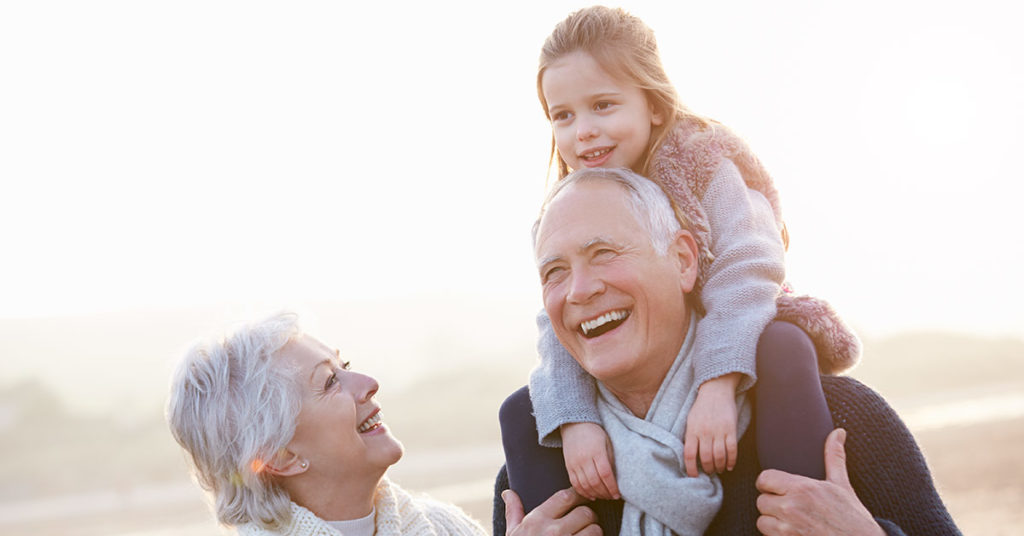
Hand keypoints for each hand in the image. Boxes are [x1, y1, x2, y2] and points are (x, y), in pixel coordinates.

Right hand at [503, 488, 601, 535]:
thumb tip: (508, 493)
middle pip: (585, 512)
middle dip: (587, 516)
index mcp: (537, 520)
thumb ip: (513, 512)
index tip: (580, 498)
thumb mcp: (513, 534)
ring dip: (594, 532)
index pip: (565, 496)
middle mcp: (553, 532)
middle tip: (585, 521)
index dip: (577, 495)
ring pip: (595, 530)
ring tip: (586, 535)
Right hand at [561, 422, 619, 499]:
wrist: (574, 424)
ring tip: (603, 496)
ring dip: (595, 494)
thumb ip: (610, 459)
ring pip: (584, 485)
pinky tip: (591, 495)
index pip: (605, 474)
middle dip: (605, 493)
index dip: (612, 487)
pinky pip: (574, 483)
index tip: (617, 494)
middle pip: (595, 482)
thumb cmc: (594, 432)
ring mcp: (574, 463)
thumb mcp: (607, 442)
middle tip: (612, 497)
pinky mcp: (568, 466)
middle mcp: (584, 459)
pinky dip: (583, 492)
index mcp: (596, 451)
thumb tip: (615, 478)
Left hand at [684, 373, 738, 476]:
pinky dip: (731, 461)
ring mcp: (719, 431)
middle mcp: (704, 432)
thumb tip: (689, 456)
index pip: (689, 454)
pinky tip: (729, 466)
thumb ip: (690, 436)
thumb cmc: (701, 407)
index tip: (694, 476)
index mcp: (692, 430)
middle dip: (708, 469)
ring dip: (719, 466)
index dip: (691, 469)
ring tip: (719, 470)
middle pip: (705, 458)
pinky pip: (732, 450)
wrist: (716, 391)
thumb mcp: (690, 420)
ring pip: (719, 456)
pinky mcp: (731, 429)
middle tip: (709, 472)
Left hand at [755, 428, 884, 534]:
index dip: (769, 483)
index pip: (764, 478)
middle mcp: (792, 507)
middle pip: (761, 500)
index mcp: (803, 488)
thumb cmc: (853, 517)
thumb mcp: (842, 485)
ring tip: (790, 521)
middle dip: (772, 503)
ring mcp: (788, 528)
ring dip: (772, 521)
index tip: (778, 488)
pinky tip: (793, 532)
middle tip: (789, 507)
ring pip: (762, 520)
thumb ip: (834, 457)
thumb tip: (838, 432)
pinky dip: (776, 535)